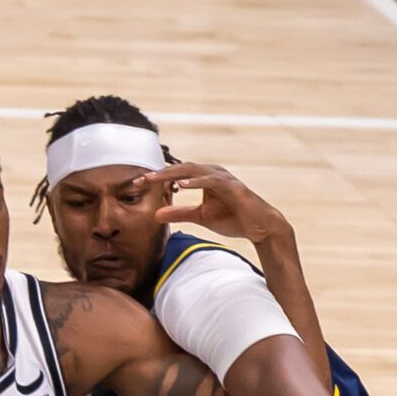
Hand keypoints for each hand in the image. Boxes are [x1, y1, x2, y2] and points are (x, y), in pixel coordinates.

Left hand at [137, 163, 288, 244]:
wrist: (260, 227)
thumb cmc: (233, 218)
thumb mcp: (201, 216)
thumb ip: (180, 213)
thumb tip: (156, 215)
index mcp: (204, 178)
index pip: (176, 175)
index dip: (157, 179)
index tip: (137, 184)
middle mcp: (212, 173)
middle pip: (181, 169)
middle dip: (160, 174)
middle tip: (140, 180)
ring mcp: (223, 178)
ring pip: (194, 171)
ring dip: (173, 174)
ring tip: (155, 179)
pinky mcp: (233, 187)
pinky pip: (212, 181)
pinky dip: (197, 182)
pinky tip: (182, 185)